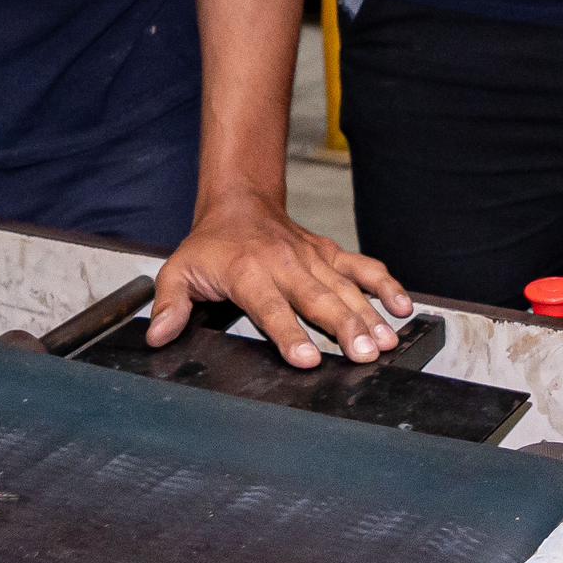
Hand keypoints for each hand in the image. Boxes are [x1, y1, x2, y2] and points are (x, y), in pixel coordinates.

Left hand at [148, 188, 412, 367]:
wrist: (239, 203)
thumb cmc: (210, 246)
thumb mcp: (178, 271)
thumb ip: (170, 305)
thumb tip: (159, 335)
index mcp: (248, 272)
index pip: (271, 308)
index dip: (289, 334)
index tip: (307, 359)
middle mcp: (285, 264)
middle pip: (319, 300)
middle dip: (344, 328)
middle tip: (364, 354)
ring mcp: (312, 258)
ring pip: (345, 287)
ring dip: (369, 315)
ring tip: (386, 342)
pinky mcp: (330, 254)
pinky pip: (363, 268)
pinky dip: (385, 285)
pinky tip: (402, 307)